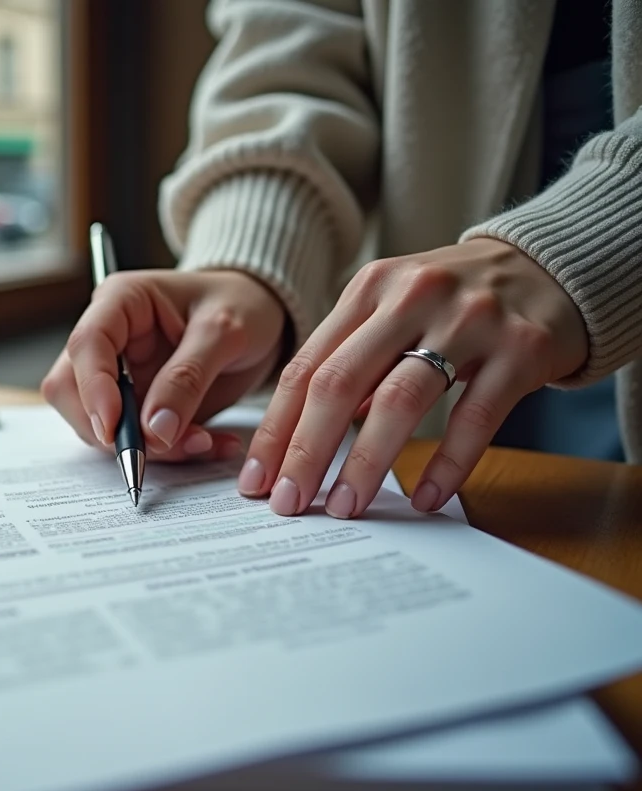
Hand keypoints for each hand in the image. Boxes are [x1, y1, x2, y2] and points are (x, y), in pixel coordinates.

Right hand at [43, 269, 286, 459]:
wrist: (265, 317)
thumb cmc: (242, 304)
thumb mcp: (224, 331)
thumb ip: (187, 377)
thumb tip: (154, 430)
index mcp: (120, 302)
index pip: (86, 344)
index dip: (93, 388)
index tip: (113, 428)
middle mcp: (110, 340)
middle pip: (72, 392)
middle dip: (112, 430)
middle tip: (161, 447)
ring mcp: (120, 377)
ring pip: (101, 426)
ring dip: (148, 448)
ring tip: (205, 442)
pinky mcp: (138, 407)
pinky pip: (138, 442)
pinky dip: (172, 452)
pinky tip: (211, 443)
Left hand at [240, 238, 587, 517]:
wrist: (553, 265)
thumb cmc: (455, 301)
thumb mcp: (394, 308)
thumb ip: (351, 360)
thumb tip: (304, 436)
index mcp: (370, 288)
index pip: (305, 367)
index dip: (276, 429)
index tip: (255, 480)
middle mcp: (412, 296)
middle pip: (339, 383)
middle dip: (306, 451)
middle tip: (288, 501)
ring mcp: (469, 320)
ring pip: (399, 401)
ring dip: (365, 462)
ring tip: (345, 507)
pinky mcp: (522, 348)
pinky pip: (475, 417)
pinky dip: (446, 464)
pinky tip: (426, 499)